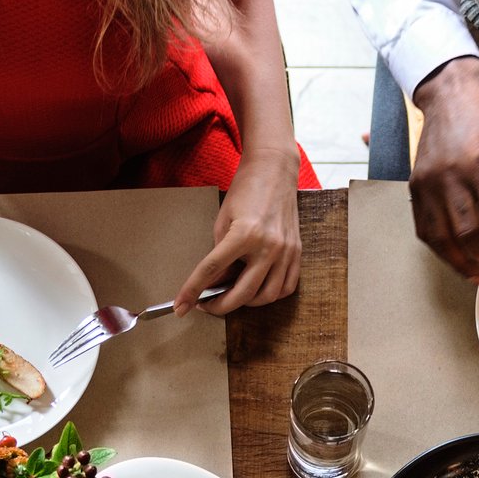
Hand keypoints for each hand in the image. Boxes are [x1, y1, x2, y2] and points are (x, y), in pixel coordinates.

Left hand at [176, 149, 299, 315]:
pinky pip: (286, 287)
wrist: (275, 171)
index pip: (212, 271)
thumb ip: (219, 253)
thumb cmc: (246, 191)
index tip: (181, 306)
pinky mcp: (297, 253)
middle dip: (220, 306)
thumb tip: (213, 283)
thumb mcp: (223, 220)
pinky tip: (257, 290)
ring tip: (232, 296)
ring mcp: (286, 252)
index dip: (193, 291)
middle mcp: (269, 246)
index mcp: (245, 234)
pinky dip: (270, 295)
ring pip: (267, 297)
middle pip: (242, 293)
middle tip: (206, 305)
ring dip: (247, 304)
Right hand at [408, 57, 478, 282]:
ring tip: (476, 271)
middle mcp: (450, 176)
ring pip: (440, 238)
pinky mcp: (415, 185)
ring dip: (459, 262)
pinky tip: (453, 254)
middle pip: (467, 234)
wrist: (450, 93)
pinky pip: (424, 227)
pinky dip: (439, 247)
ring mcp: (428, 182)